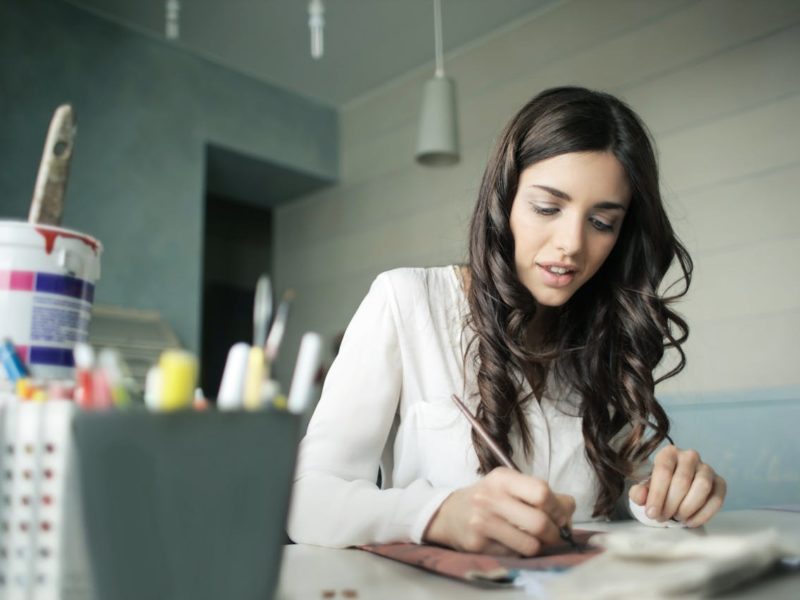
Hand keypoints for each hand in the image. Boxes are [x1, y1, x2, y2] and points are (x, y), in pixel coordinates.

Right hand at [422, 467, 574, 555]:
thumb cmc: (488, 498)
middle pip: (540, 523)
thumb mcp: (510, 485)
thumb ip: (540, 493)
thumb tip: (570, 508)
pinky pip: (515, 555)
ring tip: (533, 539)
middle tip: (552, 533)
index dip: (558, 508)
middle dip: (554, 533)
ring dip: (539, 546)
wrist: (449, 513)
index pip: (542, 492)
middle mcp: (490, 498)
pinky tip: (511, 543)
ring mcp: (482, 522)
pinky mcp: (477, 544)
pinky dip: (520, 552)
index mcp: (502, 478)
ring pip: (531, 545)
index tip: (560, 515)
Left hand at [629, 445, 725, 527]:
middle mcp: (689, 456)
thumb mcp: (645, 489)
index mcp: (668, 453)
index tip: (651, 513)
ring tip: (677, 517)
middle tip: (662, 517)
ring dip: (688, 507)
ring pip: (702, 487)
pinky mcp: (720, 482)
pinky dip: (703, 514)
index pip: (663, 470)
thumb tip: (640, 497)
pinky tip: (690, 521)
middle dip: (671, 504)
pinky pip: (716, 499)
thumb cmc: (659, 487)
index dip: (657, 494)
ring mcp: (707, 469)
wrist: (675, 489)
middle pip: (682, 480)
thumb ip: (639, 492)